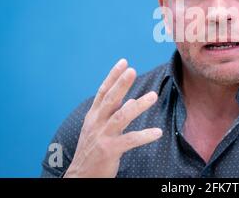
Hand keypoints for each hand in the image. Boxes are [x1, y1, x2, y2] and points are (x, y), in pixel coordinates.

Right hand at [64, 59, 161, 177]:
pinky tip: (157, 132)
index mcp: (94, 115)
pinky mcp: (109, 150)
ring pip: (121, 117)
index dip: (113, 76)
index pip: (103, 92)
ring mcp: (102, 136)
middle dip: (121, 84)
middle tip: (132, 70)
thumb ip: (113, 114)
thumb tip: (130, 101)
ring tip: (153, 96)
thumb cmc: (92, 150)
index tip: (123, 62)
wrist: (80, 176)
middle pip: (110, 100)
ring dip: (138, 106)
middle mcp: (96, 123)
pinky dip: (144, 135)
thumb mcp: (99, 128)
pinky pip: (130, 140)